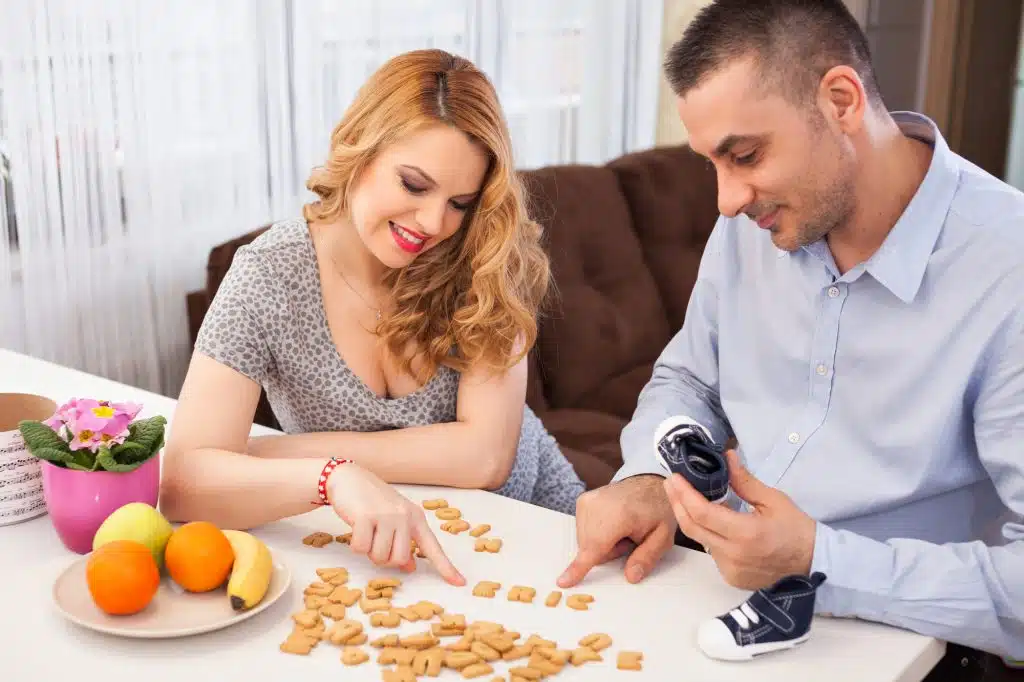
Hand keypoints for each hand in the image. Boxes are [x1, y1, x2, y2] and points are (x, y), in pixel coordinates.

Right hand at [327, 463, 465, 586]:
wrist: (349, 478)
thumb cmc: (372, 502)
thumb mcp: (394, 519)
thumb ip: (404, 542)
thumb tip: (410, 567)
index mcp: (416, 518)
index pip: (433, 547)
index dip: (446, 567)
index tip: (460, 583)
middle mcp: (404, 516)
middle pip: (399, 559)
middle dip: (384, 558)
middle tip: (376, 541)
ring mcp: (386, 516)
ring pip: (379, 556)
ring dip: (369, 551)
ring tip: (366, 532)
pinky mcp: (365, 517)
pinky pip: (361, 548)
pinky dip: (355, 544)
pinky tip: (356, 527)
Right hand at [557, 474, 677, 587]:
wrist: (647, 484)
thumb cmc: (656, 509)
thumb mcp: (662, 537)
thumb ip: (647, 558)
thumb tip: (631, 576)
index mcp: (620, 514)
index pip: (595, 546)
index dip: (579, 568)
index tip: (563, 581)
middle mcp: (598, 505)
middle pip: (590, 548)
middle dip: (608, 552)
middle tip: (628, 539)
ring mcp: (587, 501)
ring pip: (584, 541)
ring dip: (601, 543)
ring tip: (621, 529)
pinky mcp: (581, 501)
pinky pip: (582, 531)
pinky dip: (596, 533)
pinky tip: (611, 524)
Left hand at [664, 449, 815, 589]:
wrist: (812, 562)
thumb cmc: (795, 528)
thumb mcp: (772, 499)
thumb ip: (744, 480)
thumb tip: (727, 456)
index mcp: (746, 533)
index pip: (702, 513)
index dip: (684, 494)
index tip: (675, 478)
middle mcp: (734, 555)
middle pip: (692, 528)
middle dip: (677, 503)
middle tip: (671, 484)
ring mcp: (731, 569)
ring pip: (700, 540)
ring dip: (693, 519)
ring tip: (690, 499)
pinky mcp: (731, 578)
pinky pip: (711, 552)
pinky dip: (708, 535)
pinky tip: (713, 523)